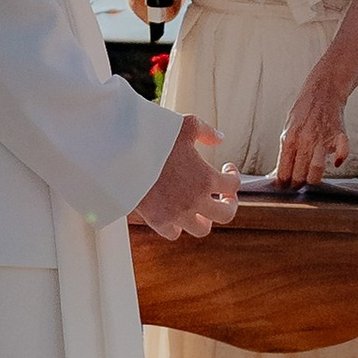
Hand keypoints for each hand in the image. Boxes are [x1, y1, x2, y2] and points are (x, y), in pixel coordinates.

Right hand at [130, 115, 239, 239]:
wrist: (123, 155)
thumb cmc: (154, 137)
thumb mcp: (184, 124)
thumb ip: (205, 131)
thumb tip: (220, 138)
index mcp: (206, 178)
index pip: (234, 185)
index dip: (234, 176)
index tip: (228, 169)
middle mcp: (195, 200)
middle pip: (226, 215)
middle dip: (228, 205)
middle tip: (224, 197)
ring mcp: (177, 213)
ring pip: (201, 229)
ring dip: (204, 220)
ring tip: (201, 211)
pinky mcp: (158, 221)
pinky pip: (174, 233)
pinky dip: (177, 226)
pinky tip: (176, 215)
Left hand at [273, 73, 352, 187]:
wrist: (323, 92)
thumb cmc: (304, 112)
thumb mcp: (287, 130)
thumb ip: (284, 152)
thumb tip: (276, 175)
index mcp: (289, 140)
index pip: (283, 171)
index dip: (283, 183)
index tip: (285, 187)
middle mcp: (305, 141)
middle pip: (299, 175)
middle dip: (297, 184)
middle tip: (298, 184)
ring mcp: (322, 139)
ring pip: (316, 171)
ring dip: (314, 179)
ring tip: (312, 178)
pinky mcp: (339, 136)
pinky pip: (342, 152)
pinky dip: (340, 158)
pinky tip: (336, 162)